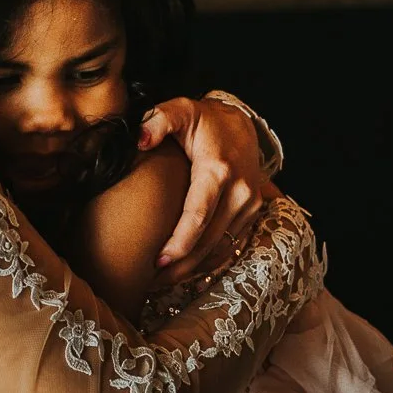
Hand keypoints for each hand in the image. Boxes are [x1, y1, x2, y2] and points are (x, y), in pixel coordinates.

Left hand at [137, 96, 272, 286]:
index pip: (198, 217)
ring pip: (220, 249)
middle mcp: (240, 192)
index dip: (179, 244)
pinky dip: (208, 263)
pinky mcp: (252, 215)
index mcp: (218, 171)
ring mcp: (249, 205)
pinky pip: (230, 247)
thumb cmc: (203, 120)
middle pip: (208, 242)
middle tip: (149, 282)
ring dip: (192, 270)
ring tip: (162, 282)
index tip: (157, 262)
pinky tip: (185, 272)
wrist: (240, 124)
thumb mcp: (179, 109)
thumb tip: (140, 138)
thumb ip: (157, 120)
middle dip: (180, 266)